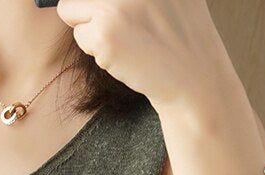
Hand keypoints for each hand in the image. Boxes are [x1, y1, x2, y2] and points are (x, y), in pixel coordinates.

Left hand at [56, 0, 240, 113]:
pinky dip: (94, 49)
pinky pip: (79, 35)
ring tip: (125, 39)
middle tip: (122, 27)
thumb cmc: (178, 37)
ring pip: (71, 8)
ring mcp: (116, 4)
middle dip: (90, 9)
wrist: (193, 77)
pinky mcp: (105, 32)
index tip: (117, 19)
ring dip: (90, 28)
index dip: (101, 1)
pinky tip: (123, 54)